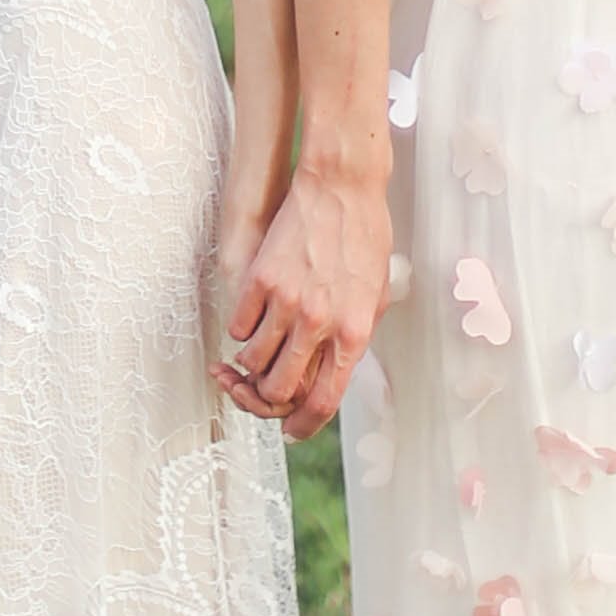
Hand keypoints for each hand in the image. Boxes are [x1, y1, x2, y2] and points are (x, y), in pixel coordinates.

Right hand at [220, 157, 390, 439]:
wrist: (343, 186)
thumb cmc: (365, 238)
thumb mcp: (376, 297)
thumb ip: (354, 338)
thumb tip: (329, 374)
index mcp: (354, 332)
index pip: (323, 401)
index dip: (303, 424)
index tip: (291, 428)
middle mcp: (320, 323)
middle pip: (279, 391)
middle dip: (267, 399)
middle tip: (263, 389)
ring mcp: (287, 300)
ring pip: (252, 362)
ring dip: (250, 366)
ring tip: (255, 353)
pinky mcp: (260, 278)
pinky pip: (238, 326)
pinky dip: (242, 332)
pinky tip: (251, 321)